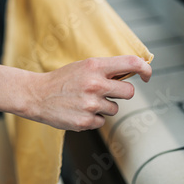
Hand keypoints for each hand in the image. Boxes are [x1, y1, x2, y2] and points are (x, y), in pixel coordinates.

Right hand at [22, 56, 151, 130]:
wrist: (37, 95)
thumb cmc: (62, 80)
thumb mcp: (84, 66)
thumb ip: (106, 69)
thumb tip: (132, 73)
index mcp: (95, 66)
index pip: (131, 63)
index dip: (145, 69)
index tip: (147, 75)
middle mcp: (95, 84)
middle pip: (129, 91)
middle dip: (121, 93)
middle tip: (107, 92)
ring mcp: (91, 104)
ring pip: (115, 108)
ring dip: (104, 106)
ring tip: (85, 101)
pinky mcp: (86, 121)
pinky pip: (102, 121)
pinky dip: (93, 118)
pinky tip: (79, 110)